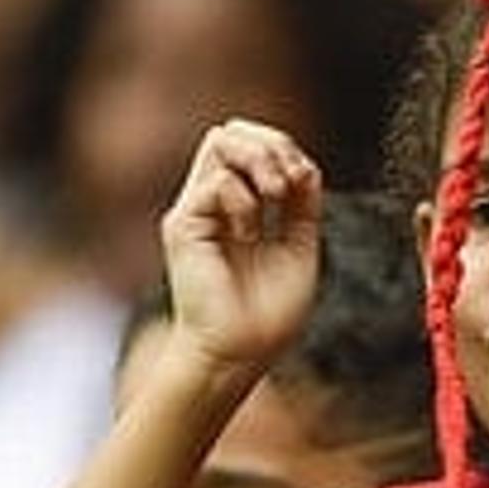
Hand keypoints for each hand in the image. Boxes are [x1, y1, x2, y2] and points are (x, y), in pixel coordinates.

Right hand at [159, 120, 322, 380]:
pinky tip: (251, 234)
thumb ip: (302, 205)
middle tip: (290, 184)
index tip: (304, 182)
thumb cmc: (267, 317)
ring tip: (277, 197)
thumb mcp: (299, 247)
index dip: (283, 148)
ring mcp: (195, 212)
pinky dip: (245, 201)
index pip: (253, 145)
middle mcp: (212, 204)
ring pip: (220, 141)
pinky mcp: (182, 226)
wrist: (239, 355)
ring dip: (261, 162)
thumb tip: (305, 165)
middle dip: (271, 144)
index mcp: (239, 208)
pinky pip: (216, 182)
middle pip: (232, 132)